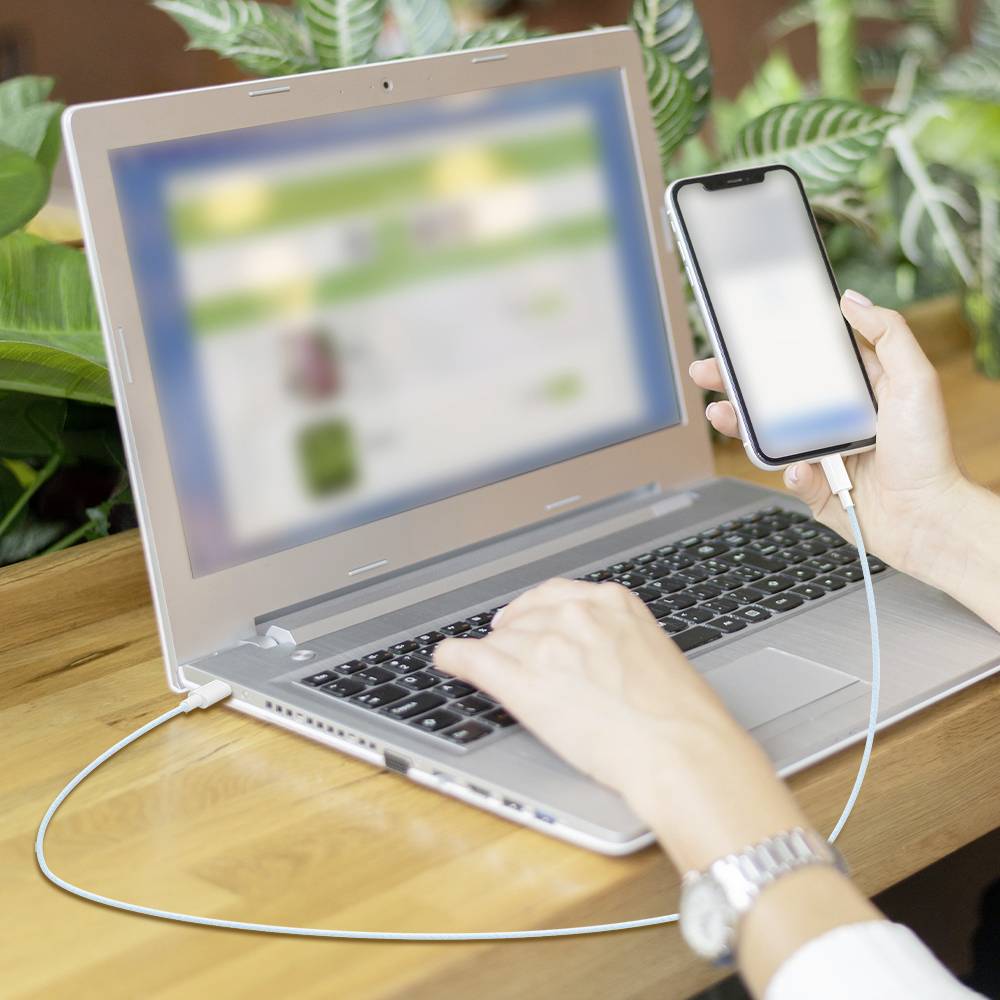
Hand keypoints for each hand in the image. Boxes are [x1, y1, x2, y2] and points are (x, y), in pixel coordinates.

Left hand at [435, 578, 807, 871]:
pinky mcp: (520, 680)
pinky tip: (447, 660)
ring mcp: (545, 645)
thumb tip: (593, 651)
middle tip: (513, 657)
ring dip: (495, 657)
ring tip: (492, 672)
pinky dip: (453, 657)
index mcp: (612, 603)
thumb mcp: (653, 653)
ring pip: (499, 641)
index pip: (553, 595)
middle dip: (516, 638)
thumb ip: (616, 638)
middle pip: (523, 618)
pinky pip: (470, 657)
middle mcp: (575, 615)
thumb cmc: (680, 717)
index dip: (533, 612)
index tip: (523, 621)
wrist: (680, 751)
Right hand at [690, 290, 971, 582]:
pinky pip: (786, 474)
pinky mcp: (810, 484)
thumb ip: (888, 334)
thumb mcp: (916, 380)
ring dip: (739, 423)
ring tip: (721, 413)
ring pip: (767, 434)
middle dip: (736, 382)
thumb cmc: (928, 452)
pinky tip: (801, 470)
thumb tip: (852, 300)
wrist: (925, 518)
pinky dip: (791, 472)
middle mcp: (832, 418)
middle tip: (708, 370)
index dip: (773, 346)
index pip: (806, 359)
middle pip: (773, 394)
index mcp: (854, 388)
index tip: (744, 335)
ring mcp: (818, 451)